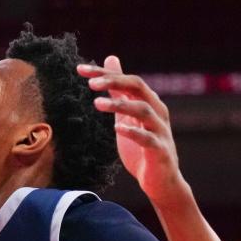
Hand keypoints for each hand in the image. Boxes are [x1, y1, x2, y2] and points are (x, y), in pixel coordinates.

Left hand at [78, 56, 186, 207]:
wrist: (160, 181)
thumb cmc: (142, 147)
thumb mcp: (126, 115)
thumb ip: (119, 91)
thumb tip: (110, 59)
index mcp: (148, 101)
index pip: (127, 80)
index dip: (105, 73)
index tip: (80, 69)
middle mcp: (157, 111)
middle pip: (138, 87)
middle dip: (115, 82)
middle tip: (91, 83)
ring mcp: (160, 130)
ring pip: (143, 110)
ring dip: (120, 105)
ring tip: (97, 104)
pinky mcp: (159, 150)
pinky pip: (148, 138)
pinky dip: (133, 132)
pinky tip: (118, 129)